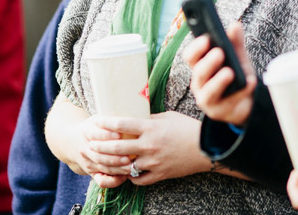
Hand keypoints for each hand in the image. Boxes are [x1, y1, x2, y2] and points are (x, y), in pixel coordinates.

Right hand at [69, 115, 132, 187]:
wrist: (73, 141)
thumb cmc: (95, 127)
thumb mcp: (99, 117)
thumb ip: (113, 116)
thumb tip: (137, 109)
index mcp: (86, 130)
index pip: (95, 133)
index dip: (107, 134)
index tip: (120, 133)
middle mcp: (85, 147)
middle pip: (99, 154)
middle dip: (115, 156)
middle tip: (130, 154)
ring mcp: (88, 161)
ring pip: (102, 167)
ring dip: (117, 167)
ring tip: (131, 165)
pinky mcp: (92, 172)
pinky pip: (102, 180)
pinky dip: (113, 180)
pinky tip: (124, 177)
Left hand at [88, 111, 209, 185]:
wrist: (206, 148)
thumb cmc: (187, 128)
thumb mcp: (168, 117)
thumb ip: (150, 119)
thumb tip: (134, 117)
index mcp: (151, 128)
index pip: (122, 124)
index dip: (106, 123)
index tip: (96, 121)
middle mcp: (149, 145)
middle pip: (117, 147)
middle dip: (100, 146)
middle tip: (91, 145)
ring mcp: (153, 162)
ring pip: (125, 166)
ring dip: (112, 164)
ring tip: (103, 161)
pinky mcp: (159, 174)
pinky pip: (138, 179)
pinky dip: (130, 176)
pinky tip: (126, 172)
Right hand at [183, 21, 257, 126]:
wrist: (246, 103)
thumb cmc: (236, 77)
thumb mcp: (237, 58)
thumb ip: (235, 42)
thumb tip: (235, 24)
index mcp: (200, 66)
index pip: (190, 56)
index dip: (196, 48)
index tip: (206, 39)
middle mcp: (199, 83)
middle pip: (198, 72)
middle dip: (208, 62)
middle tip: (220, 52)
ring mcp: (207, 99)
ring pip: (208, 92)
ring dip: (218, 81)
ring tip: (230, 72)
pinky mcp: (218, 112)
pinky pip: (229, 102)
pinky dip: (241, 92)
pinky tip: (250, 83)